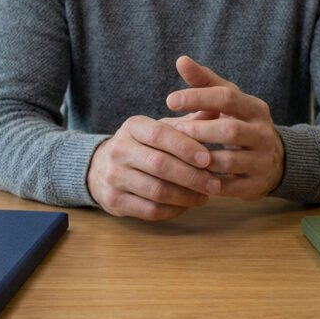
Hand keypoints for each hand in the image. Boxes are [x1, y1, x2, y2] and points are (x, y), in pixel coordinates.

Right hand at [87, 115, 222, 220]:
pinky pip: (150, 210)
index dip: (186, 147)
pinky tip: (186, 206)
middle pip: (160, 165)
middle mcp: (119, 150)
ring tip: (205, 196)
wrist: (102, 168)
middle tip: (214, 184)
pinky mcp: (113, 201)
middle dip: (192, 176)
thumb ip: (188, 122)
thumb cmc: (144, 146)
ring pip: (157, 191)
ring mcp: (113, 177)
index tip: (208, 158)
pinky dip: (173, 210)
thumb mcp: (161, 128)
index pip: (160, 135)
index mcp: (132, 127)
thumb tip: (217, 109)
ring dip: (186, 196)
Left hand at [165, 56, 284, 200]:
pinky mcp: (256, 185)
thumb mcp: (228, 100)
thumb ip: (205, 81)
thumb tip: (181, 60)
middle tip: (172, 131)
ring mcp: (261, 160)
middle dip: (199, 131)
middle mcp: (262, 133)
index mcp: (255, 108)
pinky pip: (230, 187)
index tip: (170, 100)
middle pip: (230, 130)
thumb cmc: (240, 123)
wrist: (272, 160)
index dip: (198, 97)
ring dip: (200, 159)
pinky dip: (207, 183)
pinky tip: (189, 178)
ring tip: (177, 156)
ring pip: (229, 161)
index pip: (227, 97)